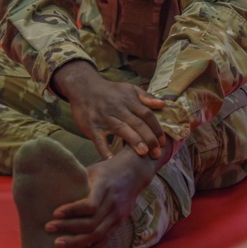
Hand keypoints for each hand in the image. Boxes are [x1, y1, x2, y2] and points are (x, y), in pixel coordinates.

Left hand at [46, 145, 165, 247]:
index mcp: (105, 187)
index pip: (90, 204)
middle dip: (68, 227)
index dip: (72, 211)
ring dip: (76, 242)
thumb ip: (77, 181)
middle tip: (48, 228)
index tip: (54, 213)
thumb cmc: (106, 171)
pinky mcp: (119, 223)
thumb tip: (51, 188)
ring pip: (97, 234)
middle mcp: (113, 203)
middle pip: (91, 222)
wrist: (133, 172)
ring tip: (57, 243)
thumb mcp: (93, 170)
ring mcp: (117, 215)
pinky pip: (105, 240)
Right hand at [52, 61, 166, 158]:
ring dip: (133, 141)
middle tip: (157, 153)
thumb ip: (146, 97)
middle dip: (149, 138)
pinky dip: (105, 150)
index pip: (147, 115)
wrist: (83, 87)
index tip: (163, 142)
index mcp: (129, 101)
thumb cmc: (110, 91)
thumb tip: (163, 105)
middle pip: (137, 123)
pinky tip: (112, 160)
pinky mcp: (92, 127)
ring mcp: (105, 118)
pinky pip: (99, 140)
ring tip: (143, 153)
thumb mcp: (129, 89)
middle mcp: (118, 110)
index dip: (156, 128)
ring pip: (121, 129)